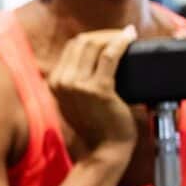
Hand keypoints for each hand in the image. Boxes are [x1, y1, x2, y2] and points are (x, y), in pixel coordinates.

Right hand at [47, 27, 140, 164]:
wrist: (103, 151)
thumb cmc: (95, 126)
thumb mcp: (75, 101)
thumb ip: (75, 80)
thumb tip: (93, 55)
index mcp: (55, 82)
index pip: (71, 47)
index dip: (91, 37)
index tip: (108, 37)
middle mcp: (62, 81)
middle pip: (82, 42)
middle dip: (103, 34)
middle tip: (121, 34)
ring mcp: (78, 85)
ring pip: (95, 45)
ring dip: (113, 36)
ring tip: (127, 35)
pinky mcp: (98, 89)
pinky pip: (110, 56)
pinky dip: (121, 43)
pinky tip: (130, 37)